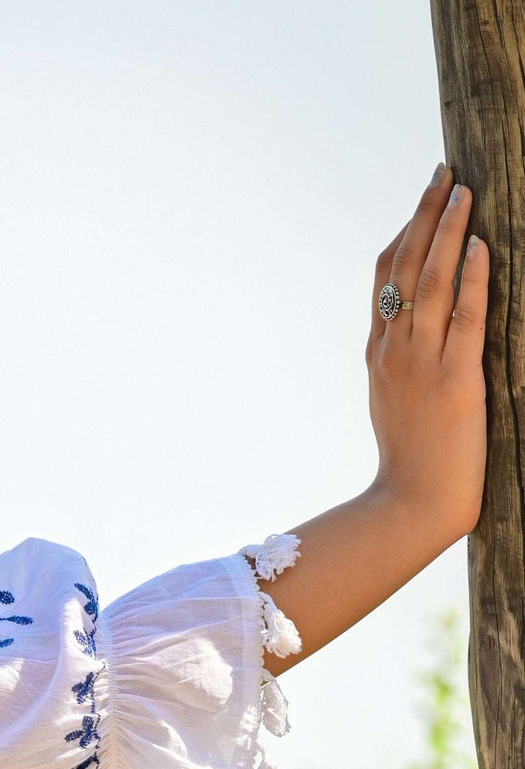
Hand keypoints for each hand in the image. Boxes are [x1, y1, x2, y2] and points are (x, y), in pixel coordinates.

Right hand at [255, 162, 489, 675]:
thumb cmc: (411, 463)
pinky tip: (481, 245)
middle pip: (404, 268)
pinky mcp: (455, 379)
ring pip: (430, 282)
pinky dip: (473, 277)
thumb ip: (400, 366)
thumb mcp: (394, 404)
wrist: (411, 503)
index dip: (404, 236)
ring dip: (448, 230)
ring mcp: (421, 363)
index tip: (423, 203)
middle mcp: (394, 350)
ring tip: (464, 190)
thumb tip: (416, 338)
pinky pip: (464, 317)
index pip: (385, 282)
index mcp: (379, 355)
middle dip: (425, 216)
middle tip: (445, 172)